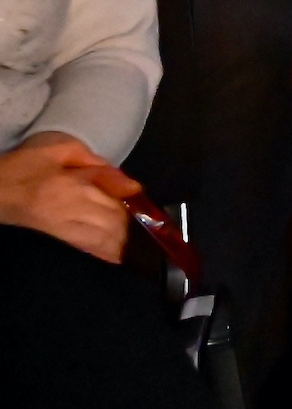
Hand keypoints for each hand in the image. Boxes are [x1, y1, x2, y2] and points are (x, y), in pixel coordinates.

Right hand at [0, 134, 136, 262]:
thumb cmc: (26, 165)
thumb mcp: (62, 152)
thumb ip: (97, 165)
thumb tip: (129, 183)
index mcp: (73, 186)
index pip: (114, 199)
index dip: (134, 205)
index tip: (147, 206)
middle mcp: (71, 209)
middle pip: (112, 222)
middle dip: (131, 226)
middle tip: (146, 226)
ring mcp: (62, 225)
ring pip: (101, 238)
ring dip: (122, 242)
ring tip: (138, 244)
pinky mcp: (54, 235)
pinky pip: (84, 246)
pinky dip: (103, 252)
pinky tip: (117, 256)